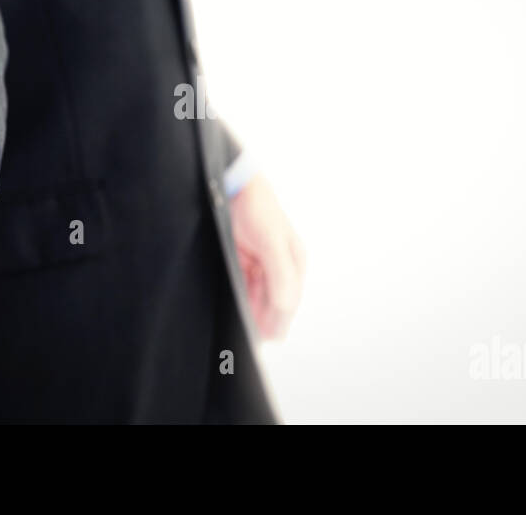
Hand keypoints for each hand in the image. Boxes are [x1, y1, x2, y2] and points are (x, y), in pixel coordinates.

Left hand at [229, 175, 304, 339]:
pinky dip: (240, 301)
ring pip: (258, 299)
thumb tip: (286, 307)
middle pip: (273, 303)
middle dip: (263, 320)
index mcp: (294, 262)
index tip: (265, 340)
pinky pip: (243, 289)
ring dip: (250, 313)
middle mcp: (279, 266)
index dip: (278, 321)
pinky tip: (231, 311)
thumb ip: (280, 274)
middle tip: (247, 341)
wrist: (232, 184)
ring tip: (238, 332)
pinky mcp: (242, 262)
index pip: (288, 300)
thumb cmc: (257, 207)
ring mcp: (260, 265)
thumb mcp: (272, 240)